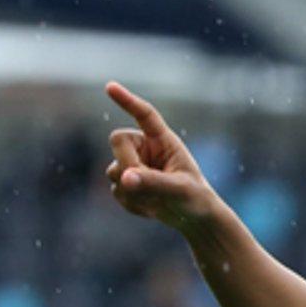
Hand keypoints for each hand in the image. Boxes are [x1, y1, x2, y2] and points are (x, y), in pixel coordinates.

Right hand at [104, 81, 219, 234]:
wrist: (194, 219)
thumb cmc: (195, 198)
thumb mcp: (180, 189)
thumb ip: (154, 182)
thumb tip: (125, 178)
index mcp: (163, 139)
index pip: (144, 114)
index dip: (127, 101)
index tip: (110, 87)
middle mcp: (145, 148)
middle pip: (117, 141)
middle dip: (126, 163)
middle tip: (143, 184)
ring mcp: (133, 165)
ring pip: (113, 171)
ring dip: (133, 191)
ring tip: (158, 201)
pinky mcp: (126, 184)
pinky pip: (116, 192)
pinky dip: (132, 204)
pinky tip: (152, 209)